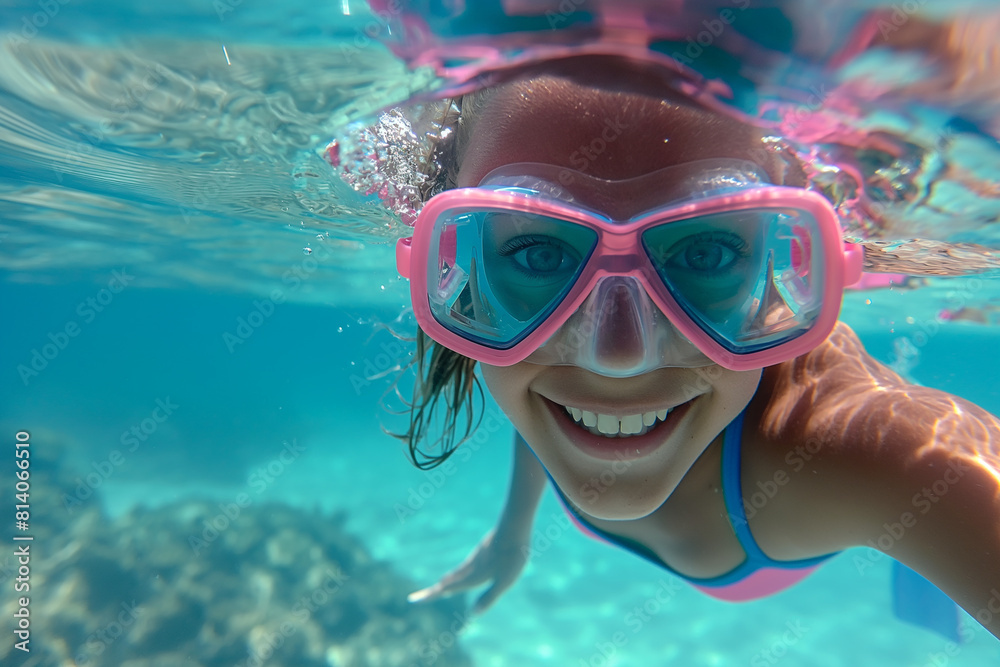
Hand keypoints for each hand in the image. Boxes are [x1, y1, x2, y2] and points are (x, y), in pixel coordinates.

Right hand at [408, 528, 529, 613]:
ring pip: (457, 571)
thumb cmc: (512, 556)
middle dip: (434, 590)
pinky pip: (466, 564)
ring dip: (447, 581)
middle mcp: (470, 567)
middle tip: (419, 597)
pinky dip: (458, 572)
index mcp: (473, 576)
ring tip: (440, 586)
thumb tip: (472, 614)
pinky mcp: (484, 549)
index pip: (447, 588)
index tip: (413, 599)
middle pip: (448, 581)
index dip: (431, 595)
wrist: (515, 525)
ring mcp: (476, 557)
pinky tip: (464, 570)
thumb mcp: (504, 582)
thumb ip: (489, 597)